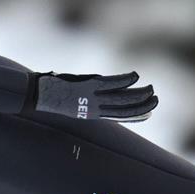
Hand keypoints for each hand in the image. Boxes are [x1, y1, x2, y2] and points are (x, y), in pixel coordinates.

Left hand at [33, 72, 157, 122]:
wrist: (37, 95)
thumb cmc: (53, 97)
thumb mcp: (73, 104)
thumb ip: (88, 101)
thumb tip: (98, 94)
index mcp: (91, 115)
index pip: (119, 118)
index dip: (136, 116)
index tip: (149, 113)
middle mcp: (94, 109)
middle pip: (124, 110)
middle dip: (142, 106)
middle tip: (156, 100)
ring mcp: (92, 97)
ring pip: (122, 99)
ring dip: (139, 94)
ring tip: (151, 89)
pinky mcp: (88, 85)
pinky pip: (112, 83)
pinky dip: (125, 80)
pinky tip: (136, 75)